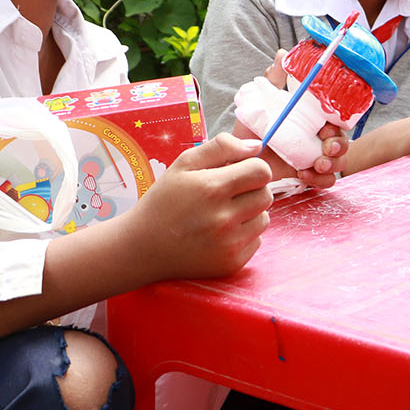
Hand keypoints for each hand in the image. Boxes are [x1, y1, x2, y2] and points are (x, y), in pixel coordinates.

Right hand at [124, 132, 272, 281]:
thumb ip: (221, 147)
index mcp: (212, 188)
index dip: (252, 168)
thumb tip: (256, 146)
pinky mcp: (232, 263)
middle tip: (228, 194)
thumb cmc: (165, 200)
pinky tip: (220, 234)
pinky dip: (244, 235)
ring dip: (250, 213)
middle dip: (252, 190)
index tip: (238, 172)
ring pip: (265, 219)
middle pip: (266, 195)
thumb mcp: (183, 164)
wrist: (143, 247)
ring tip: (221, 214)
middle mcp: (223, 218)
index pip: (262, 171)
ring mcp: (229, 244)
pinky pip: (257, 240)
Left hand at [233, 50, 348, 186]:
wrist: (237, 158)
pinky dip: (321, 180)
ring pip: (339, 161)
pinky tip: (304, 175)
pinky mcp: (308, 176)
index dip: (337, 124)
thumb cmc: (251, 129)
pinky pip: (327, 180)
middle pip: (342, 141)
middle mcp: (316, 139)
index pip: (335, 120)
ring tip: (317, 165)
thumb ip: (275, 80)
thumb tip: (283, 54)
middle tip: (325, 149)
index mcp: (311, 120)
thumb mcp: (261, 102)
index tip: (327, 128)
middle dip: (339, 145)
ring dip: (333, 163)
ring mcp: (314, 158)